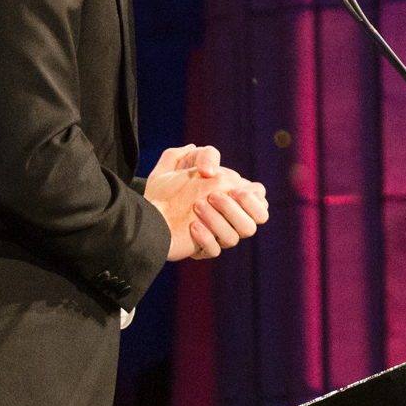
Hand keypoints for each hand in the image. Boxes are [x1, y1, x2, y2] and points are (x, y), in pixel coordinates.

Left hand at [145, 145, 267, 261]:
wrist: (145, 213)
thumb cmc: (166, 188)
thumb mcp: (181, 163)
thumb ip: (203, 155)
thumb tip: (213, 169)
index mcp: (231, 200)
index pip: (259, 204)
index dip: (254, 198)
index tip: (236, 187)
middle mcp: (228, 220)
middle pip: (254, 223)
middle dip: (241, 208)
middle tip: (216, 194)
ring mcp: (216, 236)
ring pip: (235, 237)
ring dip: (219, 220)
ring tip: (197, 205)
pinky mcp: (202, 250)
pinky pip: (214, 250)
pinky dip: (206, 237)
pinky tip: (192, 225)